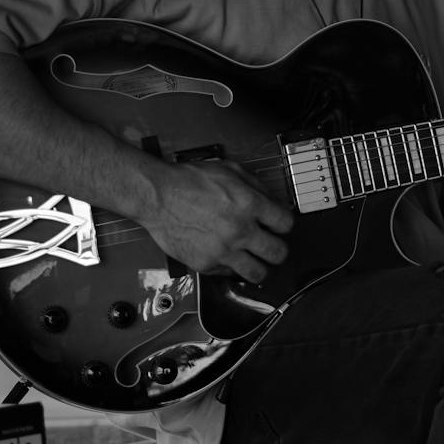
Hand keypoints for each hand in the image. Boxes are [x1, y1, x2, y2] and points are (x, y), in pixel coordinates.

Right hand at [144, 158, 293, 283]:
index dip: (285, 224)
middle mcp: (240, 230)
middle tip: (271, 246)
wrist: (157, 196)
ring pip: (257, 273)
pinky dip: (231, 267)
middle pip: (278, 253)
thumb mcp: (229, 170)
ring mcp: (223, 250)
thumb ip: (256, 186)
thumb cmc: (188, 181)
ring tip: (255, 260)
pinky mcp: (206, 264)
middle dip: (278, 250)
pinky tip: (227, 255)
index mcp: (249, 205)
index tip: (279, 225)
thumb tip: (274, 201)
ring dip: (260, 266)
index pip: (286, 224)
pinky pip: (229, 273)